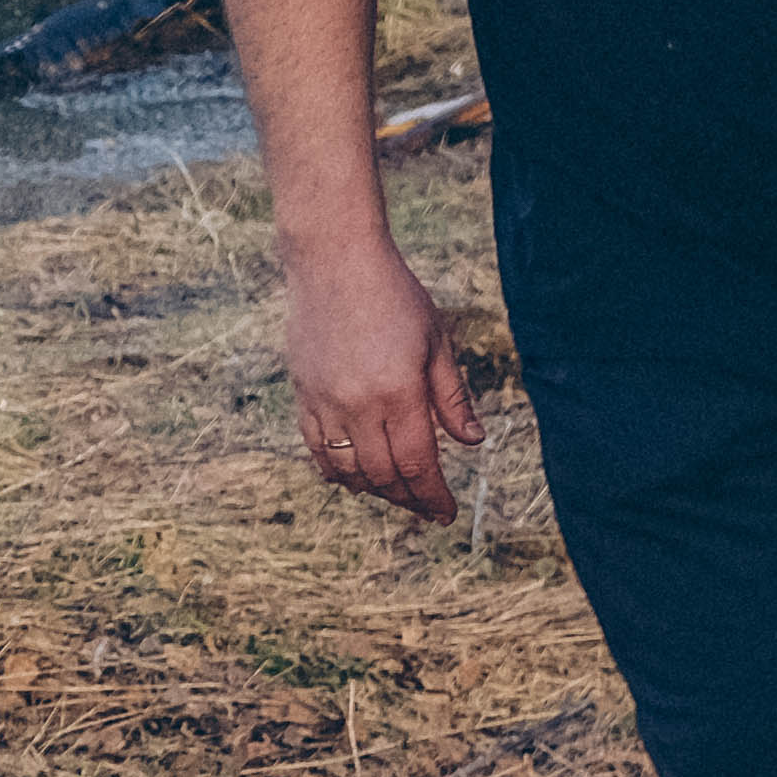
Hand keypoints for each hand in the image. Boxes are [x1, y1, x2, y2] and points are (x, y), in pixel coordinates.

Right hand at [282, 233, 479, 521]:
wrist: (334, 263)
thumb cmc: (396, 296)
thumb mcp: (437, 342)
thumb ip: (452, 397)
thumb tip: (474, 441)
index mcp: (398, 392)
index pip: (417, 464)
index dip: (433, 495)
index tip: (446, 514)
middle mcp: (357, 405)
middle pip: (382, 474)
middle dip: (408, 498)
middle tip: (426, 507)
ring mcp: (324, 403)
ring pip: (346, 470)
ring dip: (373, 490)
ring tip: (396, 493)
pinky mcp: (303, 396)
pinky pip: (317, 450)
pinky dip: (336, 471)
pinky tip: (355, 476)